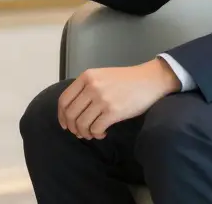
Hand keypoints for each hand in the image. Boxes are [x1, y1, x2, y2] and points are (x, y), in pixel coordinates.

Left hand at [58, 60, 180, 139]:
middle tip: (79, 132)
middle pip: (71, 114)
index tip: (65, 125)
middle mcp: (91, 87)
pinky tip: (102, 133)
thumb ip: (86, 88)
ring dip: (84, 133)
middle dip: (73, 128)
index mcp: (86, 77)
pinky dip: (96, 134)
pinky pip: (96, 129)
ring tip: (92, 133)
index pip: (64, 100)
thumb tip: (73, 112)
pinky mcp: (113, 111)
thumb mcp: (101, 76)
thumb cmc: (125, 80)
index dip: (61, 116)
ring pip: (82, 124)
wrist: (149, 80)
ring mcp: (102, 99)